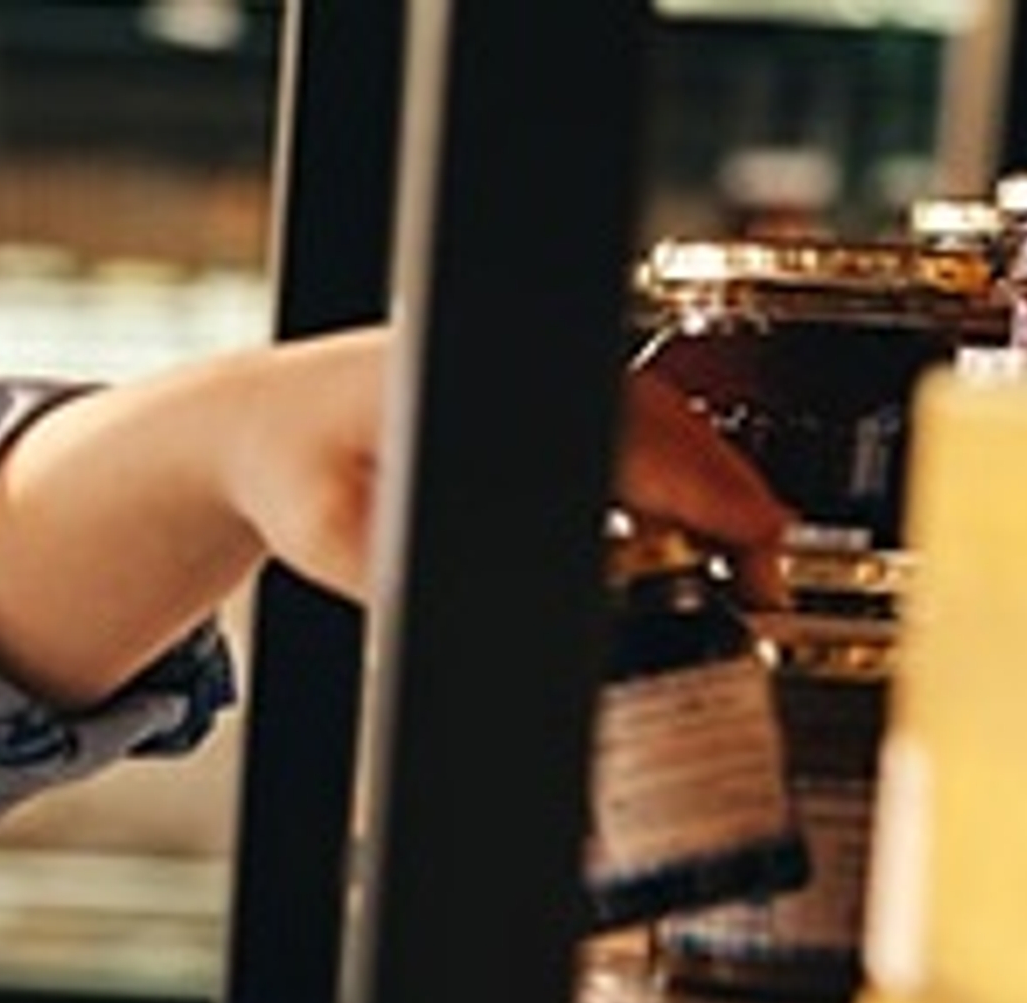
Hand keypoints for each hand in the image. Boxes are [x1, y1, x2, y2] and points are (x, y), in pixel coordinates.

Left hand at [0, 323, 792, 704]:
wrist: (260, 422)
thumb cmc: (291, 469)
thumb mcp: (331, 540)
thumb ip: (393, 581)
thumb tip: (478, 617)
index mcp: (481, 384)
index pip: (625, 434)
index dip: (702, 492)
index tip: (753, 539)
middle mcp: (519, 361)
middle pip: (665, 424)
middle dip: (729, 500)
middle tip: (766, 577)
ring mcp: (533, 366)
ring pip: (658, 422)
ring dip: (710, 488)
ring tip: (749, 561)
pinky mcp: (535, 385)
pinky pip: (627, 426)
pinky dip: (670, 474)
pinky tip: (690, 531)